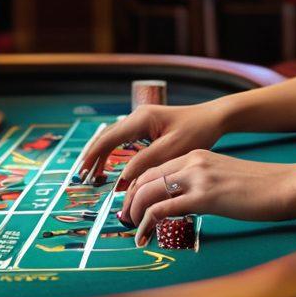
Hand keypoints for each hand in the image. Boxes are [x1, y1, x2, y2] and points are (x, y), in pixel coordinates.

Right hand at [75, 102, 228, 186]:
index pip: (108, 138)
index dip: (93, 157)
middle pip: (106, 136)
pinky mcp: (148, 126)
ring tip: (92, 173)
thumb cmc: (196, 132)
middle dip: (93, 156)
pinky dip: (113, 152)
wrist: (213, 119)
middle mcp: (138, 116)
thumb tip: (122, 179)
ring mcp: (142, 120)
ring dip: (102, 154)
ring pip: (114, 137)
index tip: (83, 173)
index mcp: (141, 119)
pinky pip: (123, 139)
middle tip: (82, 177)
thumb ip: (145, 163)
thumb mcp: (171, 150)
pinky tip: (110, 165)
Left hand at [120, 150, 295, 246]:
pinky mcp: (205, 197)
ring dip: (135, 213)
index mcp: (197, 155)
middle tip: (127, 220)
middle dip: (130, 200)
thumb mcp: (225, 178)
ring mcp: (198, 177)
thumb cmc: (260, 187)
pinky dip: (147, 224)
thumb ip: (204, 185)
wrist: (284, 185)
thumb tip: (189, 202)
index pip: (155, 168)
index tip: (133, 206)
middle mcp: (193, 161)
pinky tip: (144, 237)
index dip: (138, 188)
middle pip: (146, 177)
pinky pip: (163, 208)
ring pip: (148, 191)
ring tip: (134, 230)